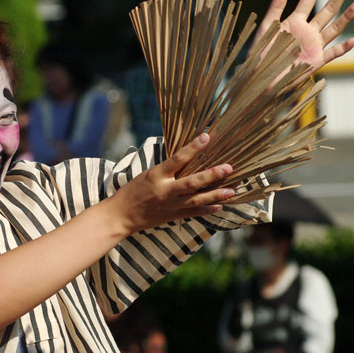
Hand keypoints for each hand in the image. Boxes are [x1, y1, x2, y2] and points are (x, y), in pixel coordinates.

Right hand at [105, 133, 235, 234]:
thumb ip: (166, 168)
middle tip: (228, 168)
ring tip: (232, 190)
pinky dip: (207, 209)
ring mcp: (170, 205)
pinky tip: (220, 206)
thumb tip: (186, 155)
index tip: (207, 136)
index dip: (193, 147)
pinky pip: (193, 213)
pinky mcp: (172, 216)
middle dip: (212, 175)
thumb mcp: (147, 174)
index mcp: (156, 175)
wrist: (121, 215)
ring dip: (215, 195)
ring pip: (196, 199)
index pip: (177, 158)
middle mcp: (165, 190)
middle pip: (192, 182)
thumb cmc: (133, 191)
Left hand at [257, 0, 353, 73]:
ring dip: (346, 17)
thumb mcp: (265, 29)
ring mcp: (314, 46)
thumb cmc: (259, 54)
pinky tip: (353, 40)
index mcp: (294, 22)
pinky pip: (333, 53)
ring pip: (334, 29)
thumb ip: (274, 10)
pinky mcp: (316, 61)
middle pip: (327, 10)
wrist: (260, 78)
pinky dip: (343, 48)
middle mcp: (307, 32)